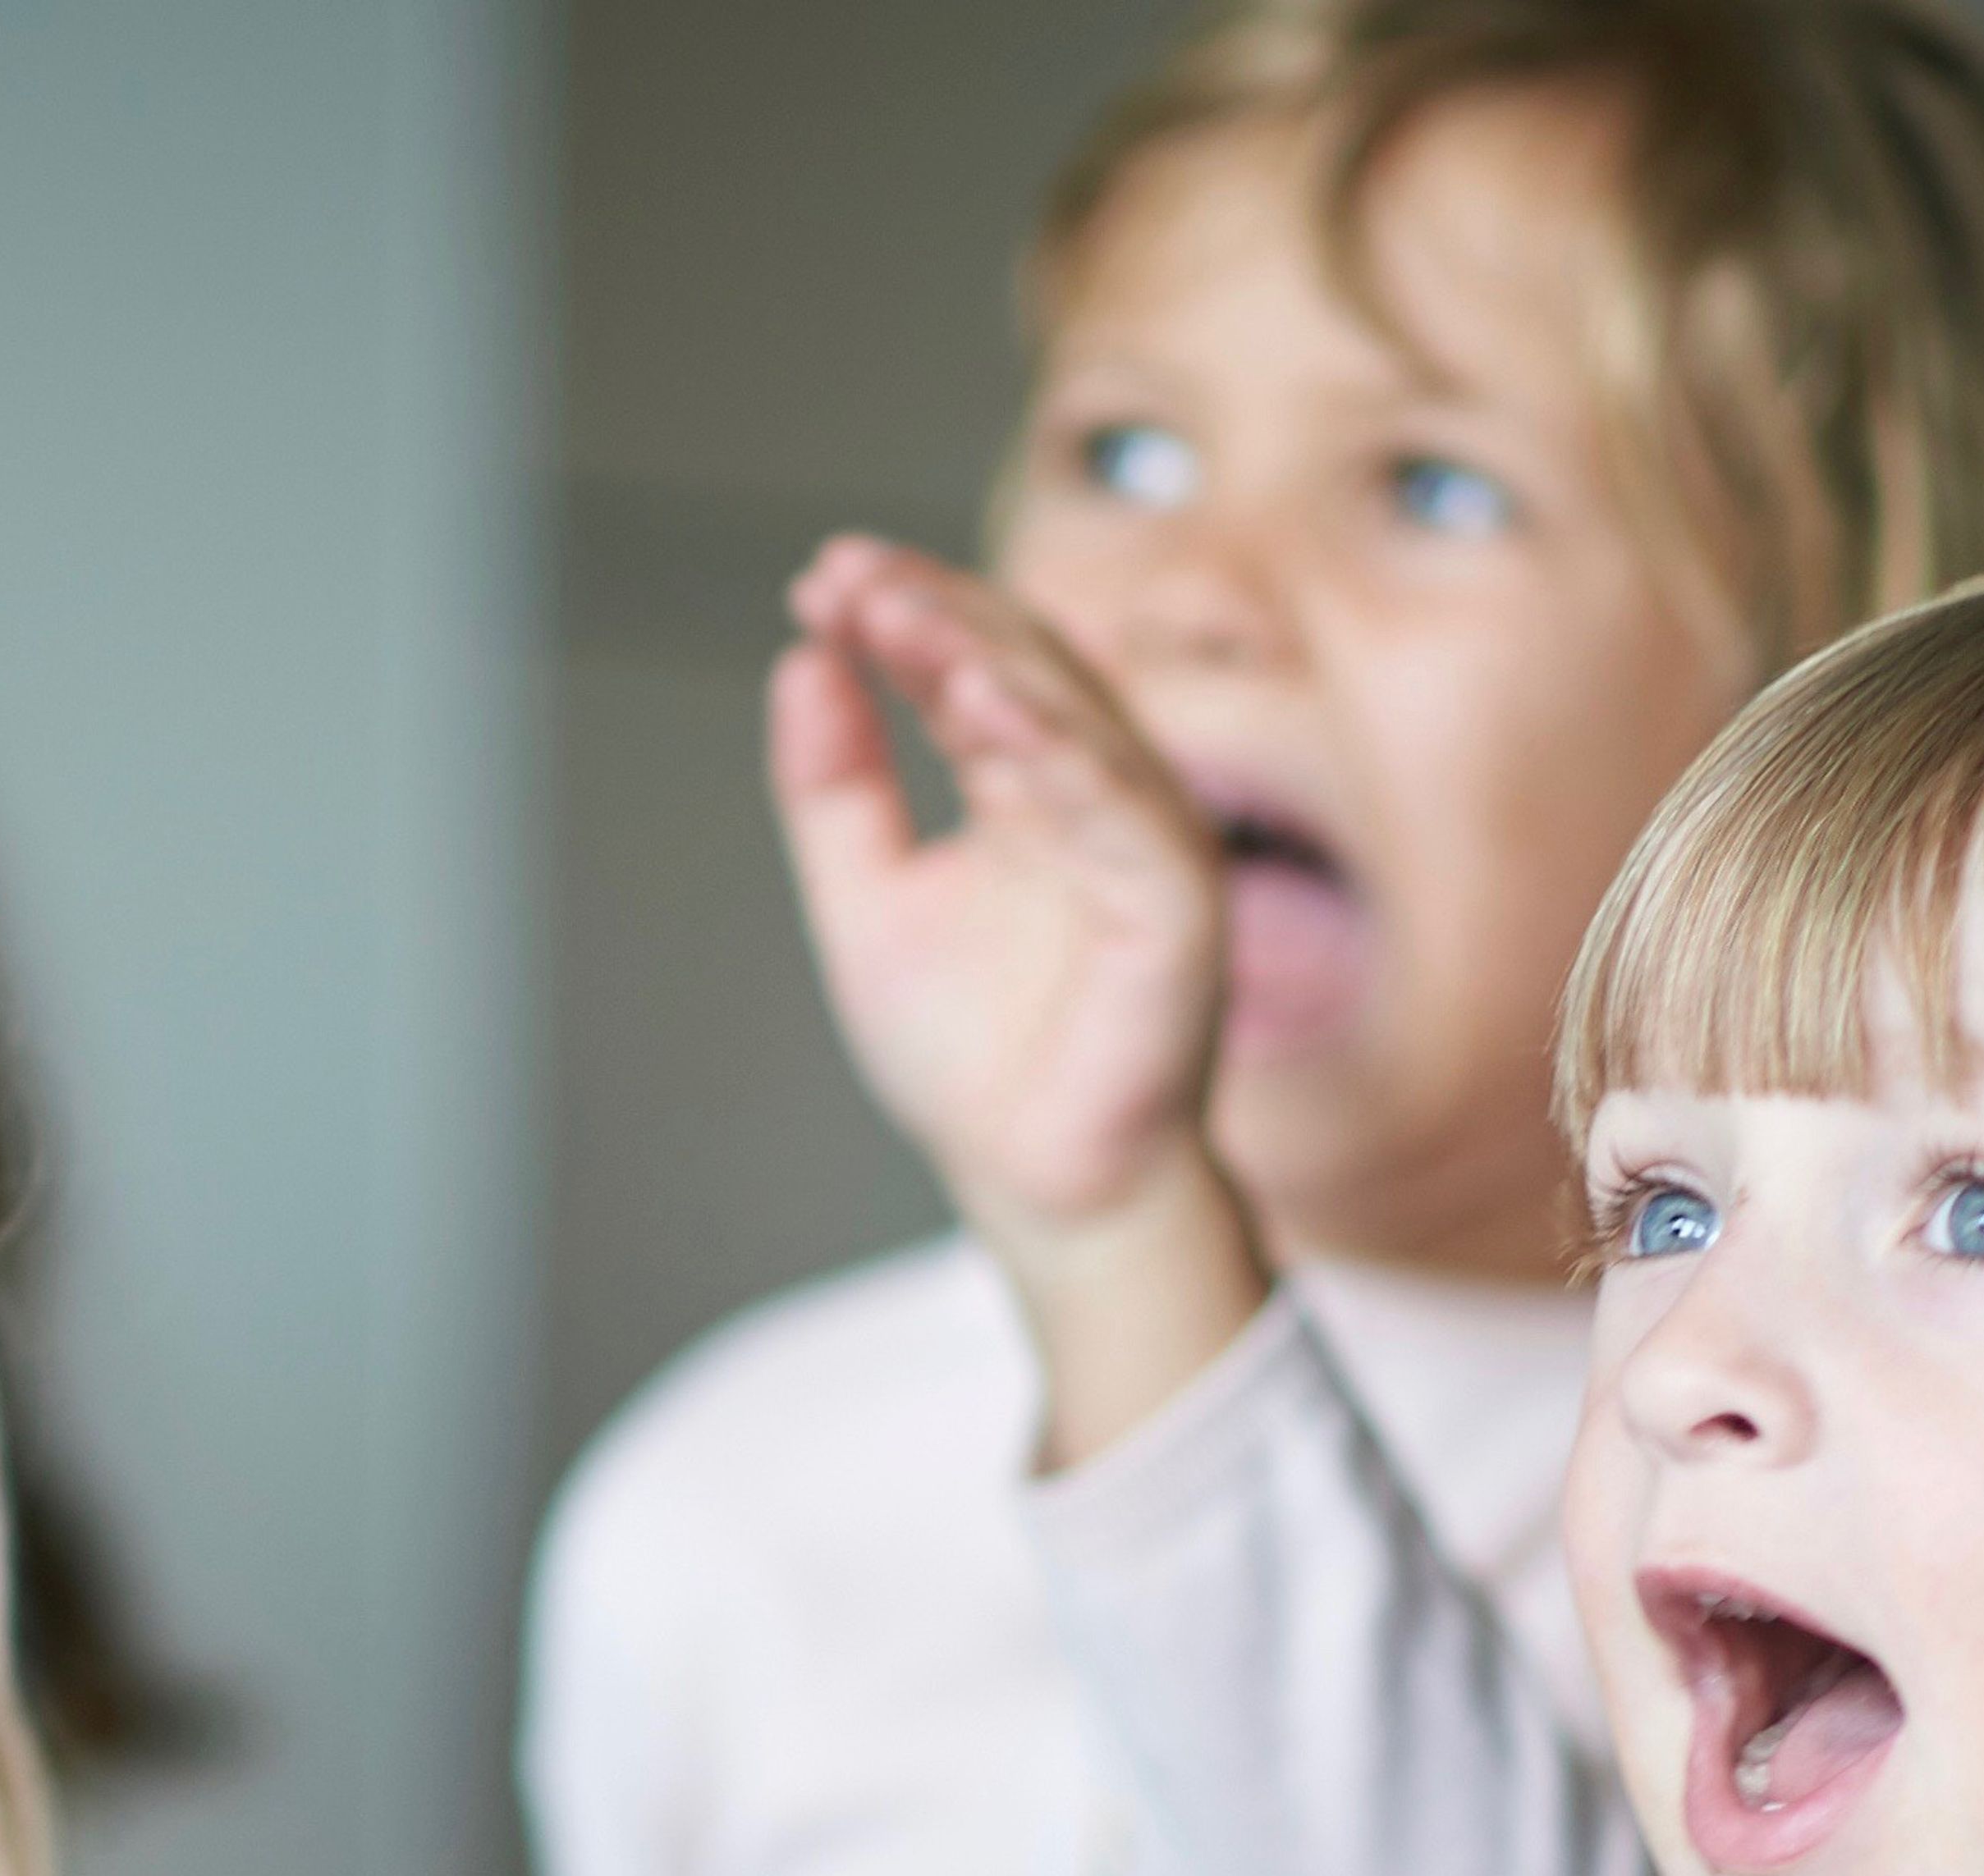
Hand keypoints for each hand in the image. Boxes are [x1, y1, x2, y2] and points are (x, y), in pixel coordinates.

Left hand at [770, 538, 1268, 1461]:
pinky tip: (984, 710)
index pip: (972, 665)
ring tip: (903, 621)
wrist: (1037, 1190)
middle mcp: (1098, 802)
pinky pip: (1122, 811)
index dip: (901, 613)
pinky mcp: (1182, 910)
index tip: (820, 583)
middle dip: (935, 612)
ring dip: (987, 660)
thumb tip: (801, 664)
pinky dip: (1056, 753)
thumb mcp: (866, 906)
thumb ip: (836, 791)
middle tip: (850, 578)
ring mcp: (1148, 849)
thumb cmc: (978, 1067)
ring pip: (1077, 720)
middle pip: (1026, 665)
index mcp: (1030, 790)